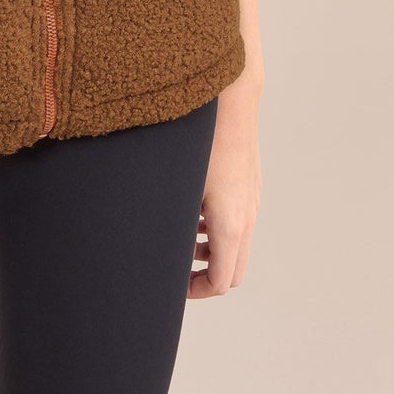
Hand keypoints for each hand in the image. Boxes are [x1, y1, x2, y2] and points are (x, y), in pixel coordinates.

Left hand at [189, 77, 262, 297]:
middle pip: (234, 271)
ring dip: (213, 251)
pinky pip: (241, 219)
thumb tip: (142, 242)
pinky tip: (194, 209)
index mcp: (230, 224)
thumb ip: (168, 221)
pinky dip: (220, 227)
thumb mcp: (178, 187)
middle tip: (177, 269)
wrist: (230, 101)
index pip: (222, 282)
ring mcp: (252, 199)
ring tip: (183, 238)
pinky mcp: (251, 183)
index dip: (197, 292)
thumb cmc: (199, 140)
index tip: (174, 286)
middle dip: (206, 276)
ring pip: (238, 244)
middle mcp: (247, 216)